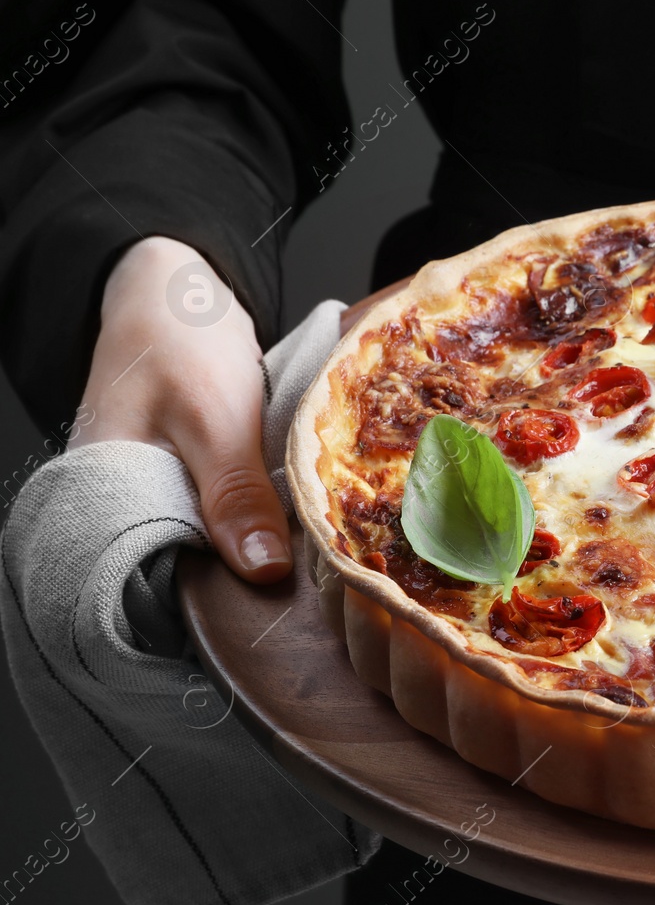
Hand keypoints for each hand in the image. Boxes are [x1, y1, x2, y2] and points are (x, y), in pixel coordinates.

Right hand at [71, 236, 291, 582]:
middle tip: (299, 596)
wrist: (178, 292)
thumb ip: (234, 494)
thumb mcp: (213, 418)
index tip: (267, 611)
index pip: (143, 579)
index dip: (201, 600)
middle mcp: (120, 505)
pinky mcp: (187, 483)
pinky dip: (252, 525)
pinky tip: (292, 536)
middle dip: (233, 584)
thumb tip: (264, 570)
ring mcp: (153, 494)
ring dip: (248, 553)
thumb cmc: (179, 343)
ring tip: (302, 576)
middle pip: (178, 568)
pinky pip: (219, 518)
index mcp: (101, 498)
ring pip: (204, 545)